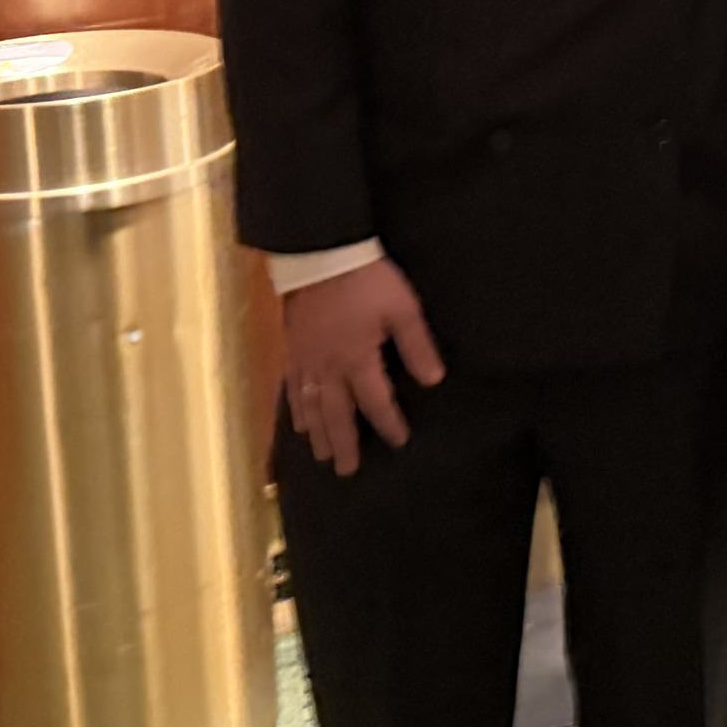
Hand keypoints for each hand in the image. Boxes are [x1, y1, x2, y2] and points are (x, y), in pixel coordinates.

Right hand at [281, 258, 445, 477]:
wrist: (321, 255)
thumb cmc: (367, 280)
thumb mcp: (403, 309)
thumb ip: (417, 346)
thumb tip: (434, 381)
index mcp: (358, 359)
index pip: (376, 402)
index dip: (389, 423)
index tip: (399, 441)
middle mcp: (329, 368)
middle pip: (337, 414)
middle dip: (345, 443)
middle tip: (348, 471)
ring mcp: (307, 360)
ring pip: (311, 407)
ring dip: (319, 434)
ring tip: (323, 456)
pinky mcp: (292, 348)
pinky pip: (292, 387)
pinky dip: (296, 409)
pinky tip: (299, 423)